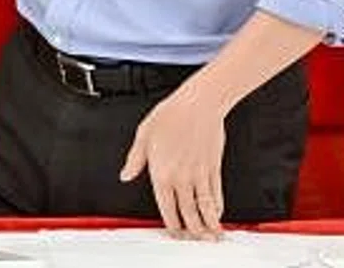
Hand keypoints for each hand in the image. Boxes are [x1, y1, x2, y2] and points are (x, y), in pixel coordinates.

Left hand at [118, 85, 227, 239]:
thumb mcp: (144, 135)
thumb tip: (125, 175)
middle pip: (189, 213)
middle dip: (193, 231)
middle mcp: (182, 177)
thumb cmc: (171, 114)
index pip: (167, 208)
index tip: (174, 232)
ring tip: (211, 235)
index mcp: (162, 172)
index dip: (172, 224)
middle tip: (195, 240)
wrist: (199, 103)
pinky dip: (218, 206)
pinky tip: (218, 212)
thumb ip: (135, 159)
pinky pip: (217, 193)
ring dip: (209, 224)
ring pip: (205, 207)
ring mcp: (200, 174)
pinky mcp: (214, 167)